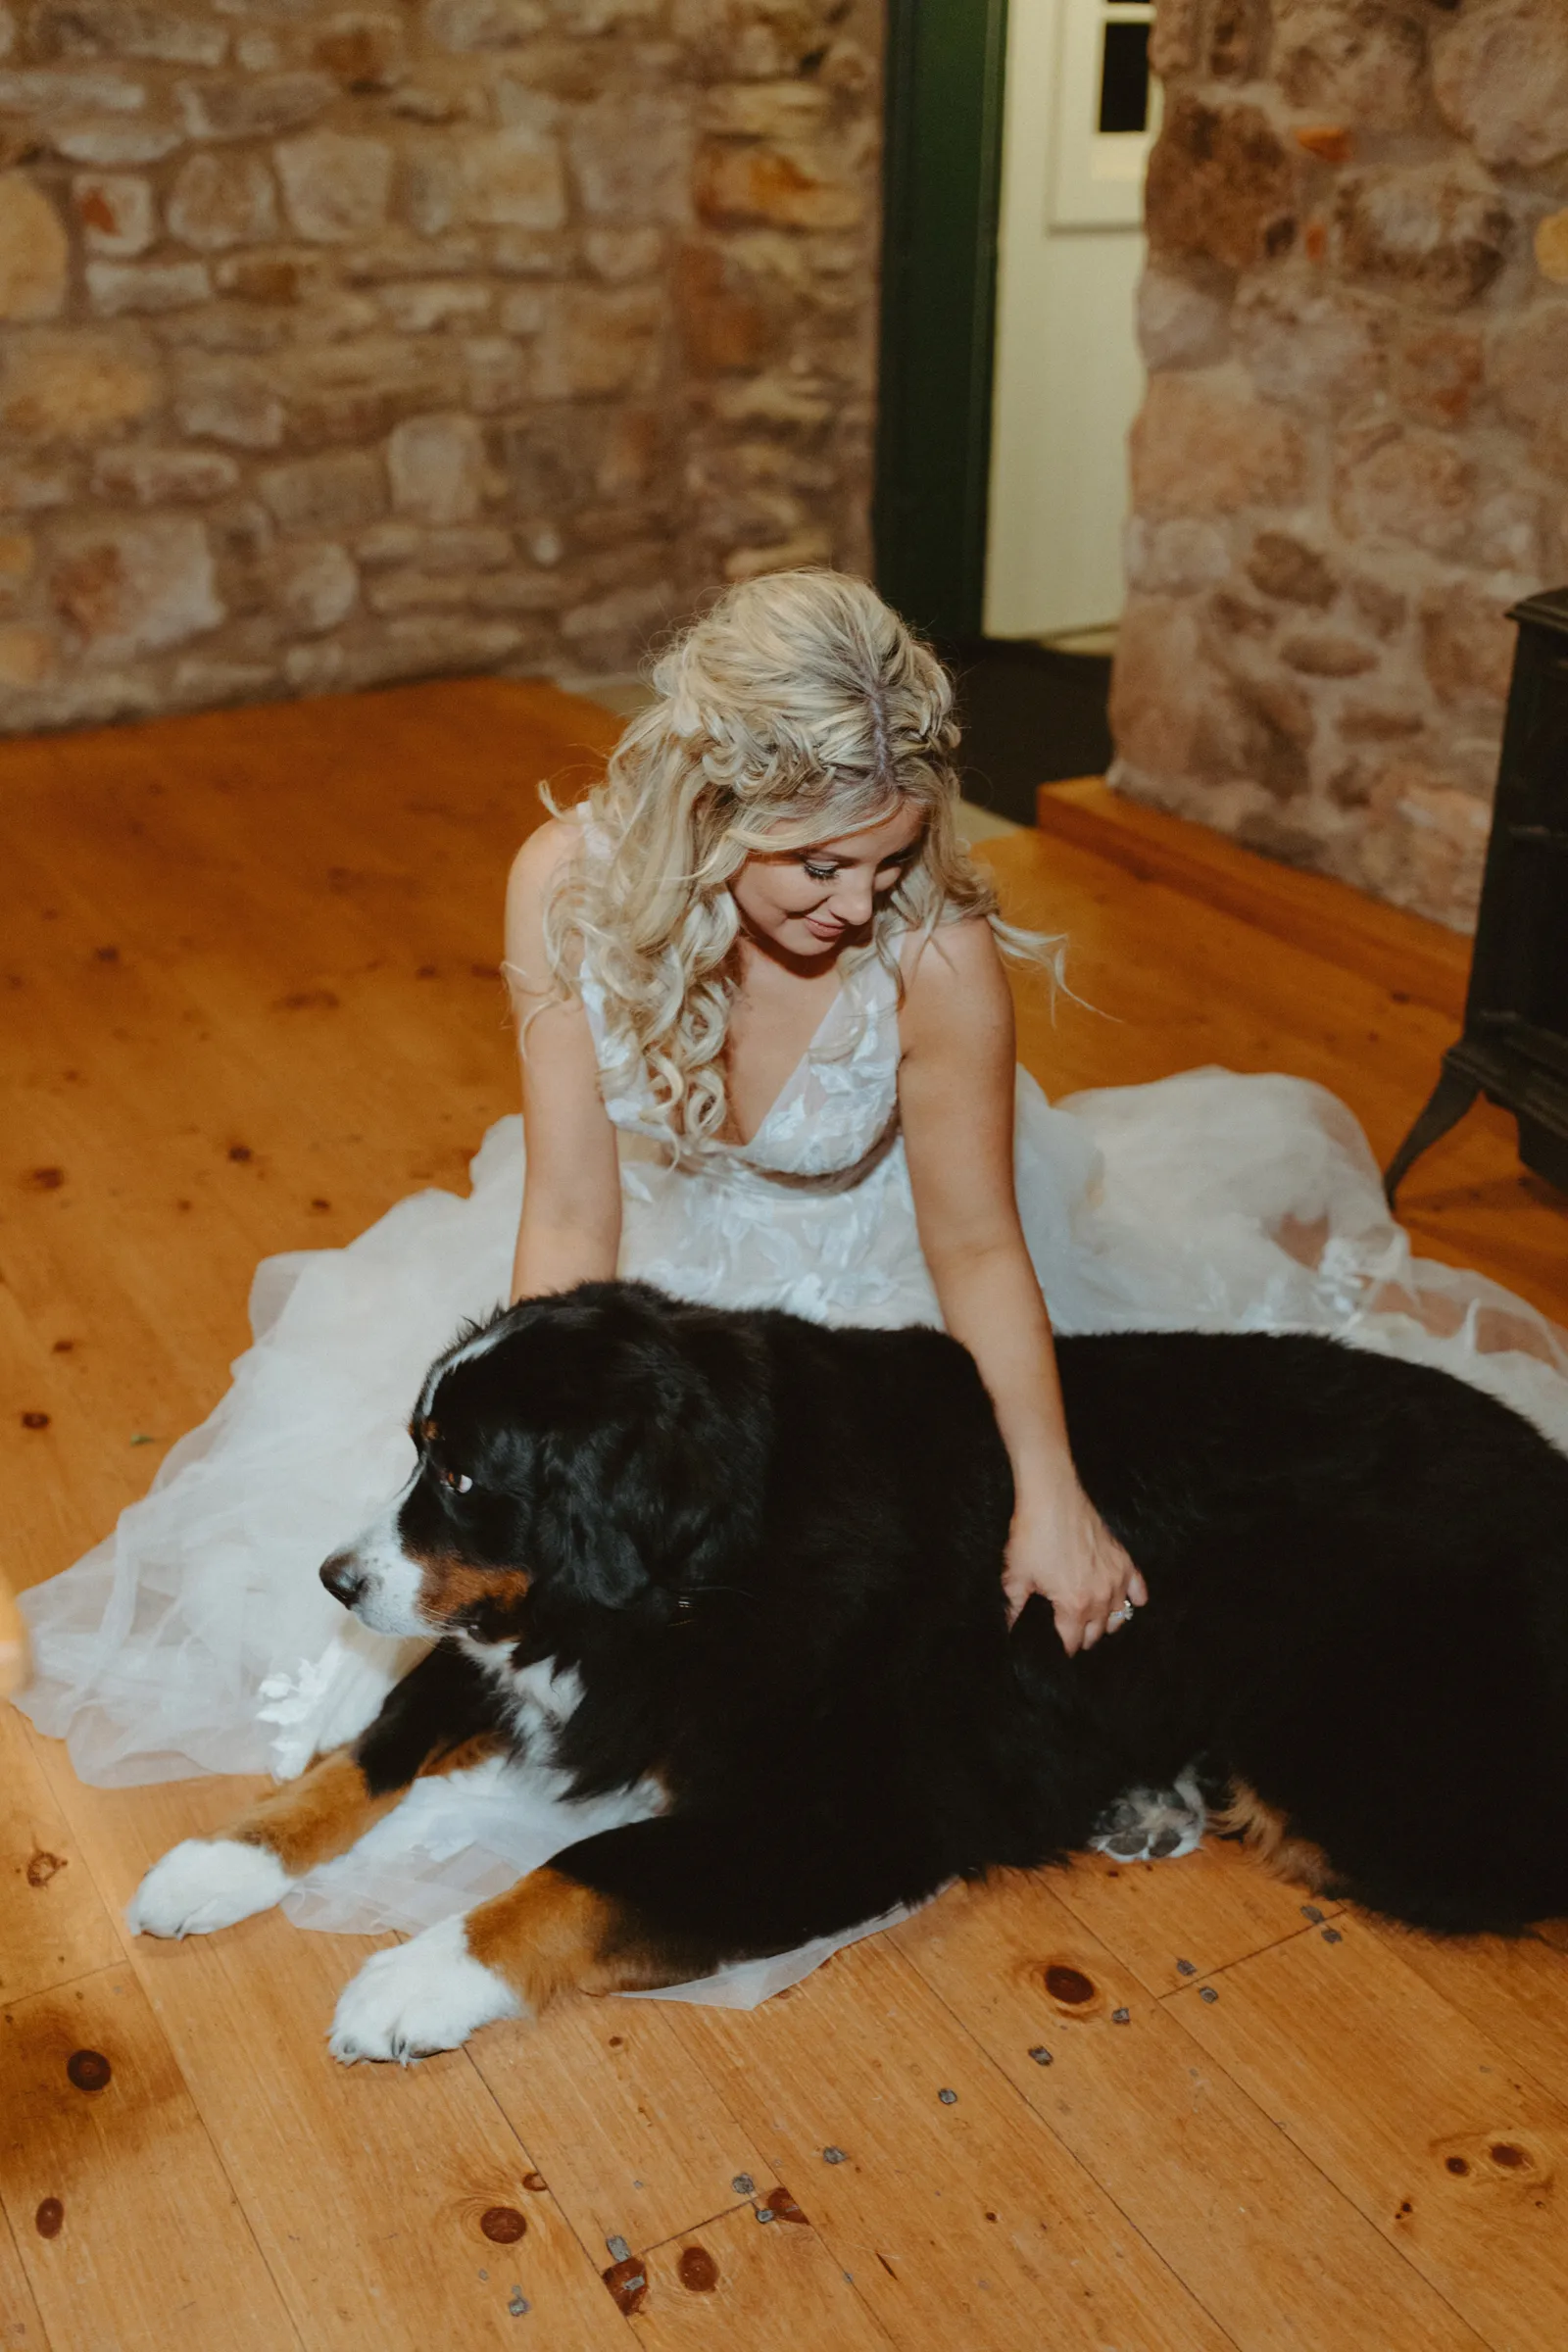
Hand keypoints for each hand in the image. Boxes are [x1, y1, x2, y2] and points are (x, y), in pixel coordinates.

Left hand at [1002, 1483, 1147, 1653]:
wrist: (1052, 1499)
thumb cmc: (1033, 1535)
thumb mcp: (1016, 1576)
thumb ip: (1014, 1608)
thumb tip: (1009, 1628)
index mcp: (1073, 1605)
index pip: (1073, 1642)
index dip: (1062, 1648)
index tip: (1056, 1648)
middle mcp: (1100, 1597)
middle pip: (1097, 1633)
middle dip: (1083, 1637)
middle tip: (1070, 1632)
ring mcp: (1116, 1579)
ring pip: (1119, 1616)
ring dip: (1107, 1623)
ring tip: (1094, 1621)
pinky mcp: (1124, 1560)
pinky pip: (1139, 1590)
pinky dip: (1134, 1599)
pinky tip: (1127, 1602)